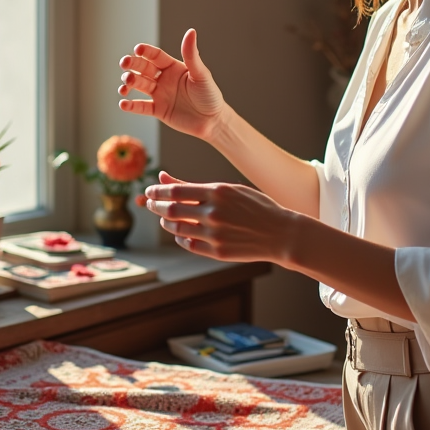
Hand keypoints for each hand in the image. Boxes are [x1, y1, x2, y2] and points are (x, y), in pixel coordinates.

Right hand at [118, 28, 226, 140]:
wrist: (213, 121)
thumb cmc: (210, 95)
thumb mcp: (201, 74)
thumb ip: (192, 55)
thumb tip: (191, 31)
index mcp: (173, 67)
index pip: (156, 56)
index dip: (146, 52)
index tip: (137, 49)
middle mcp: (164, 79)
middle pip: (144, 68)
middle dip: (133, 65)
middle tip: (124, 64)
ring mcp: (160, 94)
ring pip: (140, 85)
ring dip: (130, 83)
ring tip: (125, 86)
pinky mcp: (158, 110)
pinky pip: (141, 106)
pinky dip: (131, 106)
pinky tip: (123, 104)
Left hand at [145, 172, 297, 262]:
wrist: (280, 233)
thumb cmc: (255, 206)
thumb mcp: (228, 189)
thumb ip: (194, 186)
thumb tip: (162, 176)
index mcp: (218, 192)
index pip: (175, 190)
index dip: (157, 191)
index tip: (150, 190)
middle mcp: (214, 212)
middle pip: (171, 209)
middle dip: (155, 205)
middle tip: (149, 202)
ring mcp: (216, 234)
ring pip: (177, 228)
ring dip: (166, 221)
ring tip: (165, 217)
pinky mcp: (218, 252)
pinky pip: (189, 244)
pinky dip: (180, 238)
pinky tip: (181, 232)